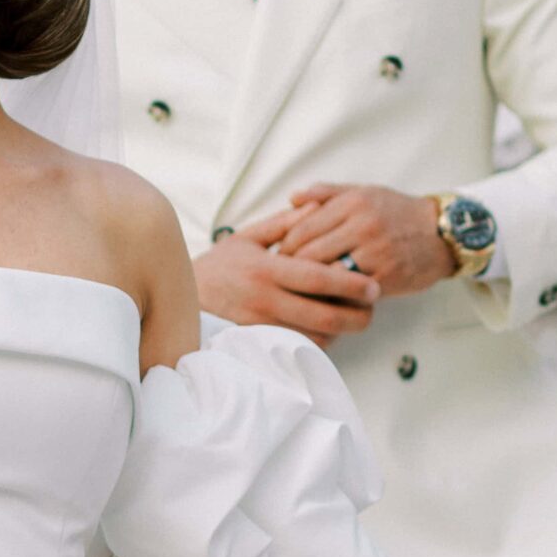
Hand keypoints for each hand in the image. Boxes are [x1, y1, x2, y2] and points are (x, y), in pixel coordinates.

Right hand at [193, 221, 379, 346]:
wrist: (181, 300)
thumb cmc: (219, 266)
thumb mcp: (246, 238)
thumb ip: (284, 224)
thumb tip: (318, 207)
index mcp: (266, 269)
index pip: (317, 279)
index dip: (351, 284)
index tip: (375, 287)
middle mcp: (264, 300)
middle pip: (323, 315)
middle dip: (356, 316)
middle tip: (372, 310)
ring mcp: (260, 327)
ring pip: (314, 337)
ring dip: (340, 331)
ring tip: (353, 319)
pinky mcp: (257, 346)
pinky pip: (297, 349)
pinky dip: (318, 343)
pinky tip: (326, 331)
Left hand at [271, 184, 455, 298]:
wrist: (442, 233)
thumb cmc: (397, 213)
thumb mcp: (364, 192)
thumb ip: (327, 193)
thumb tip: (292, 198)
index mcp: (352, 203)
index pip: (301, 228)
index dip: (284, 247)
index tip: (279, 259)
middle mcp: (362, 225)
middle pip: (308, 253)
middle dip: (291, 270)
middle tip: (284, 280)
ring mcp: (375, 252)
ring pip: (326, 274)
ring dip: (311, 287)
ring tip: (301, 292)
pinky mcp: (387, 276)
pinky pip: (350, 291)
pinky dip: (336, 298)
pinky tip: (328, 301)